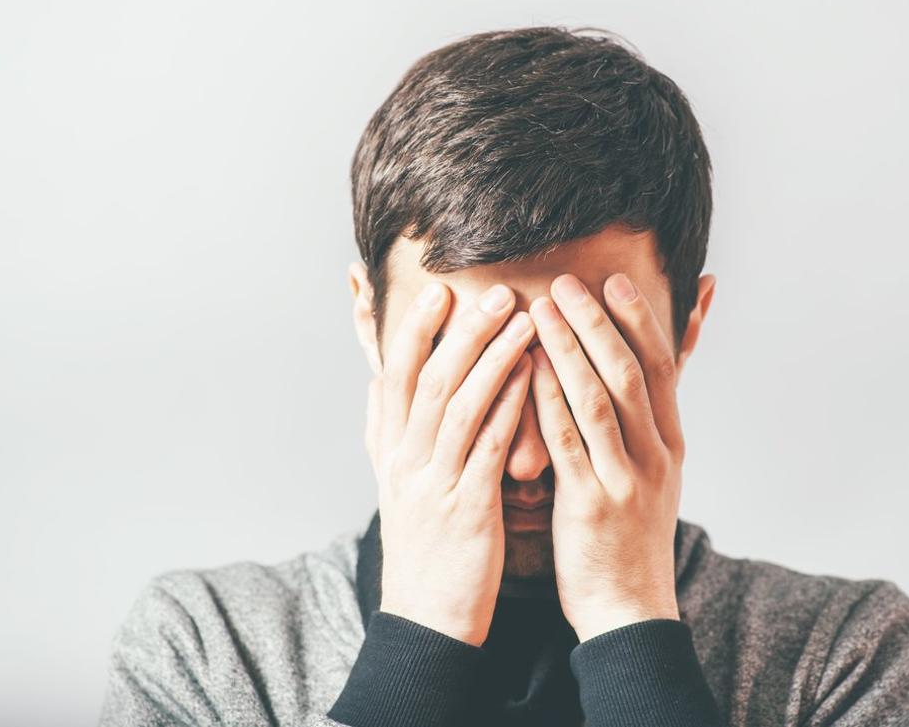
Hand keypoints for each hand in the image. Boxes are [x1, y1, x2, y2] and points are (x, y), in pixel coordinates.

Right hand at [365, 281, 533, 645]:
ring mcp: (434, 483)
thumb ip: (385, 431)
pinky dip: (509, 406)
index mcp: (392, 450)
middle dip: (462, 331)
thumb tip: (377, 383)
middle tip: (495, 290)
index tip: (437, 290)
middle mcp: (407, 460)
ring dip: (492, 357)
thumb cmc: (422, 546)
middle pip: (431, 380)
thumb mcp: (393, 485)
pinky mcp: (466, 509)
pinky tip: (531, 376)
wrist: (427, 619)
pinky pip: (488, 447)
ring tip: (522, 318)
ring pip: (459, 405)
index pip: (398, 375)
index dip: (415, 330)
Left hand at [528, 272, 683, 641]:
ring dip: (568, 349)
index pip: (662, 367)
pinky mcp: (591, 503)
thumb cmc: (630, 537)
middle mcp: (656, 455)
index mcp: (671, 444)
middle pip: (629, 373)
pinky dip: (547, 399)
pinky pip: (567, 441)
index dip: (638, 321)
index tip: (614, 280)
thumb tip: (644, 380)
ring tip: (539, 309)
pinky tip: (526, 369)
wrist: (630, 608)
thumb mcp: (656, 475)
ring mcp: (626, 479)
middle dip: (598, 322)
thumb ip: (646, 423)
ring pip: (599, 399)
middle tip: (567, 282)